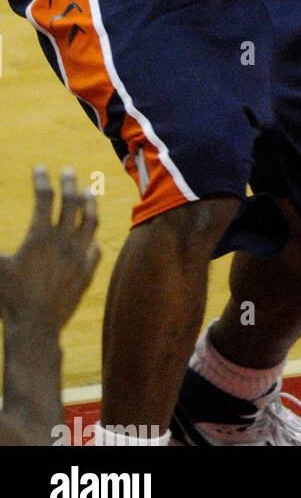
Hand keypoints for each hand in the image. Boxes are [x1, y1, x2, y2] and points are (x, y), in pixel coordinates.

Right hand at [0, 168, 99, 330]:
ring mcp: (79, 255)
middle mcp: (64, 241)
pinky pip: (94, 247)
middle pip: (71, 202)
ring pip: (90, 220)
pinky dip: (91, 237)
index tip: (40, 168)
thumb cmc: (9, 298)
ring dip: (89, 203)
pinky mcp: (87, 271)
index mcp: (40, 236)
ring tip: (88, 192)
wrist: (35, 328)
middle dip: (68, 183)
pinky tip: (90, 234)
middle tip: (67, 171)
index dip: (42, 180)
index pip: (44, 198)